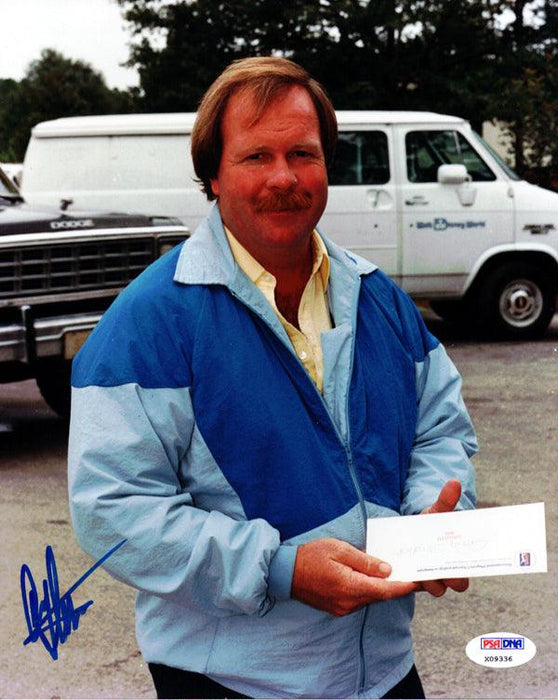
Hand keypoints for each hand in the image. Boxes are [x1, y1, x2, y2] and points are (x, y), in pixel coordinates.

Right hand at [291, 538, 416, 615]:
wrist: (286, 572)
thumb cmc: (312, 556)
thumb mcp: (339, 549)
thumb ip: (365, 561)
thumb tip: (387, 569)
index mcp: (350, 586)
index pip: (385, 590)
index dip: (404, 585)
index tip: (419, 580)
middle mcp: (349, 602)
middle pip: (380, 595)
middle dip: (396, 585)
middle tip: (412, 574)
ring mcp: (343, 608)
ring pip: (370, 598)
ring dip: (381, 588)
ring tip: (393, 574)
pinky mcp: (338, 608)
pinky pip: (360, 600)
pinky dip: (368, 590)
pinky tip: (371, 579)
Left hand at [417, 479, 468, 596]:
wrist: (414, 530)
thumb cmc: (431, 523)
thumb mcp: (437, 512)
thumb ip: (446, 500)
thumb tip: (454, 482)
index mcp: (457, 562)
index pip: (464, 580)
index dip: (461, 576)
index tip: (454, 566)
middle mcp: (447, 575)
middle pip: (452, 586)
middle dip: (445, 579)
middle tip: (433, 567)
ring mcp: (431, 579)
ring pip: (434, 589)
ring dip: (427, 581)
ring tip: (416, 569)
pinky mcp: (414, 579)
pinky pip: (414, 586)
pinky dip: (409, 580)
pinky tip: (401, 569)